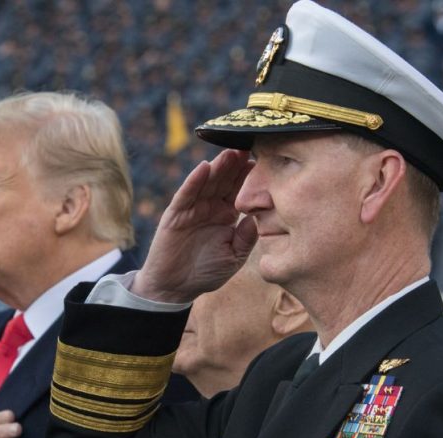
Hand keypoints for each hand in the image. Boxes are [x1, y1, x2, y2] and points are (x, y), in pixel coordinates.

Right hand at [133, 149, 255, 302]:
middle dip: (237, 163)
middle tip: (251, 145)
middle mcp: (210, 207)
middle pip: (225, 180)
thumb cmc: (205, 273)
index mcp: (226, 214)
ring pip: (207, 182)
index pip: (240, 189)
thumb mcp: (234, 257)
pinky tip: (204, 168)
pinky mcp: (176, 214)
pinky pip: (186, 194)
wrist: (175, 288)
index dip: (251, 175)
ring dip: (218, 166)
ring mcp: (192, 208)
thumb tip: (258, 217)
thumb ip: (247, 238)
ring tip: (231, 151)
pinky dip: (194, 181)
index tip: (268, 160)